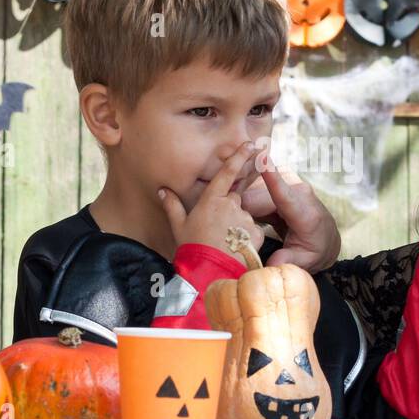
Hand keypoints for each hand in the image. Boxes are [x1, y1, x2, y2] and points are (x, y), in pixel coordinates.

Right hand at [159, 143, 263, 257]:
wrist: (209, 273)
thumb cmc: (192, 249)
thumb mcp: (178, 227)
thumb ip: (172, 205)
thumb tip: (162, 190)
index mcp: (211, 200)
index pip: (227, 173)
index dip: (239, 157)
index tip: (250, 144)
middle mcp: (230, 205)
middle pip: (234, 200)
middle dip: (229, 211)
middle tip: (216, 231)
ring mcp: (244, 218)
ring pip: (244, 217)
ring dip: (237, 226)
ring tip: (224, 244)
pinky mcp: (256, 233)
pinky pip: (253, 231)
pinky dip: (247, 238)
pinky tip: (235, 249)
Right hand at [241, 152, 340, 272]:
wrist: (324, 235)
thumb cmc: (314, 249)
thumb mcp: (305, 261)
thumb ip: (288, 261)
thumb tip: (273, 264)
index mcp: (305, 213)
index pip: (285, 195)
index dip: (273, 178)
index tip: (263, 159)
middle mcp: (297, 191)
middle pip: (256, 196)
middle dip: (239, 210)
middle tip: (231, 229)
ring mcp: (288, 182)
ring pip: (251, 190)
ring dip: (240, 204)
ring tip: (241, 222)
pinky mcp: (278, 179)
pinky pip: (252, 187)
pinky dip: (243, 199)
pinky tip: (243, 212)